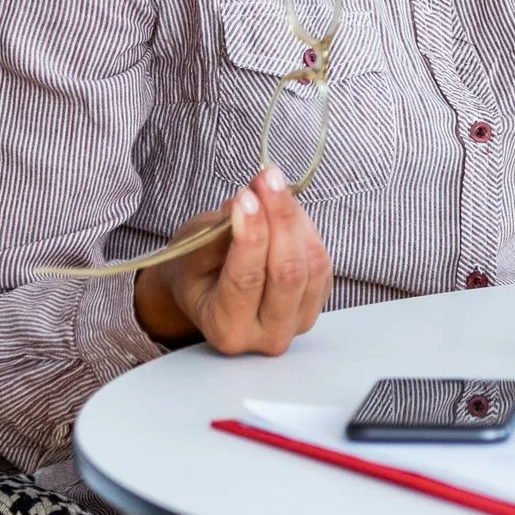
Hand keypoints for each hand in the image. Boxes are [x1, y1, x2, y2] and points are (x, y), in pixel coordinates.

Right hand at [133, 165, 332, 354]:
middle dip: (280, 218)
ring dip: (294, 217)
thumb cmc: (196, 271)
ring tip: (272, 186)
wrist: (209, 290)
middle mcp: (267, 336)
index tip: (246, 196)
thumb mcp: (192, 253)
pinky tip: (286, 207)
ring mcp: (298, 322)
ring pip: (312, 264)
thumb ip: (220, 234)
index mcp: (227, 329)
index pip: (246, 279)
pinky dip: (306, 227)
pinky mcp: (317, 302)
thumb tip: (251, 201)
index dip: (251, 234)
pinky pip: (322, 260)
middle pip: (288, 273)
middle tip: (266, 178)